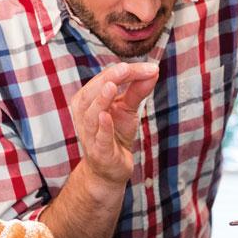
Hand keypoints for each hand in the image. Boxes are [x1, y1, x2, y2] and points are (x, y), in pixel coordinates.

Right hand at [70, 62, 159, 184]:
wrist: (111, 169)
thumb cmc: (116, 134)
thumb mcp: (128, 109)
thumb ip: (138, 90)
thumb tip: (154, 69)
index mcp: (88, 100)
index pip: (104, 79)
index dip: (126, 71)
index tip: (150, 68)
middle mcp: (84, 115)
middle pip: (92, 93)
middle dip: (109, 79)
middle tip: (125, 69)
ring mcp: (90, 135)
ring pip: (90, 114)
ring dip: (100, 100)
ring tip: (111, 86)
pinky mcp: (99, 152)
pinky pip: (98, 138)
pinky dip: (102, 127)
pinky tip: (106, 116)